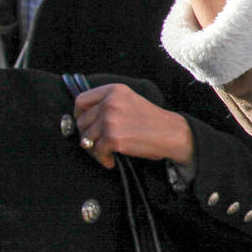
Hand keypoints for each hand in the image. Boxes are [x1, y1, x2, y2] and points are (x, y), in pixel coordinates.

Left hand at [74, 83, 195, 172]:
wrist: (172, 133)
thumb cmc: (152, 120)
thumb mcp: (129, 101)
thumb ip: (107, 103)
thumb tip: (82, 119)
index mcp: (114, 90)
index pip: (81, 100)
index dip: (79, 114)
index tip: (84, 123)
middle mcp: (110, 103)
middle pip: (82, 121)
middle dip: (87, 134)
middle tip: (97, 142)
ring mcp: (110, 120)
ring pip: (87, 138)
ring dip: (94, 148)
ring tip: (106, 152)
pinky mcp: (113, 138)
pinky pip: (97, 152)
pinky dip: (103, 159)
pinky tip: (111, 160)